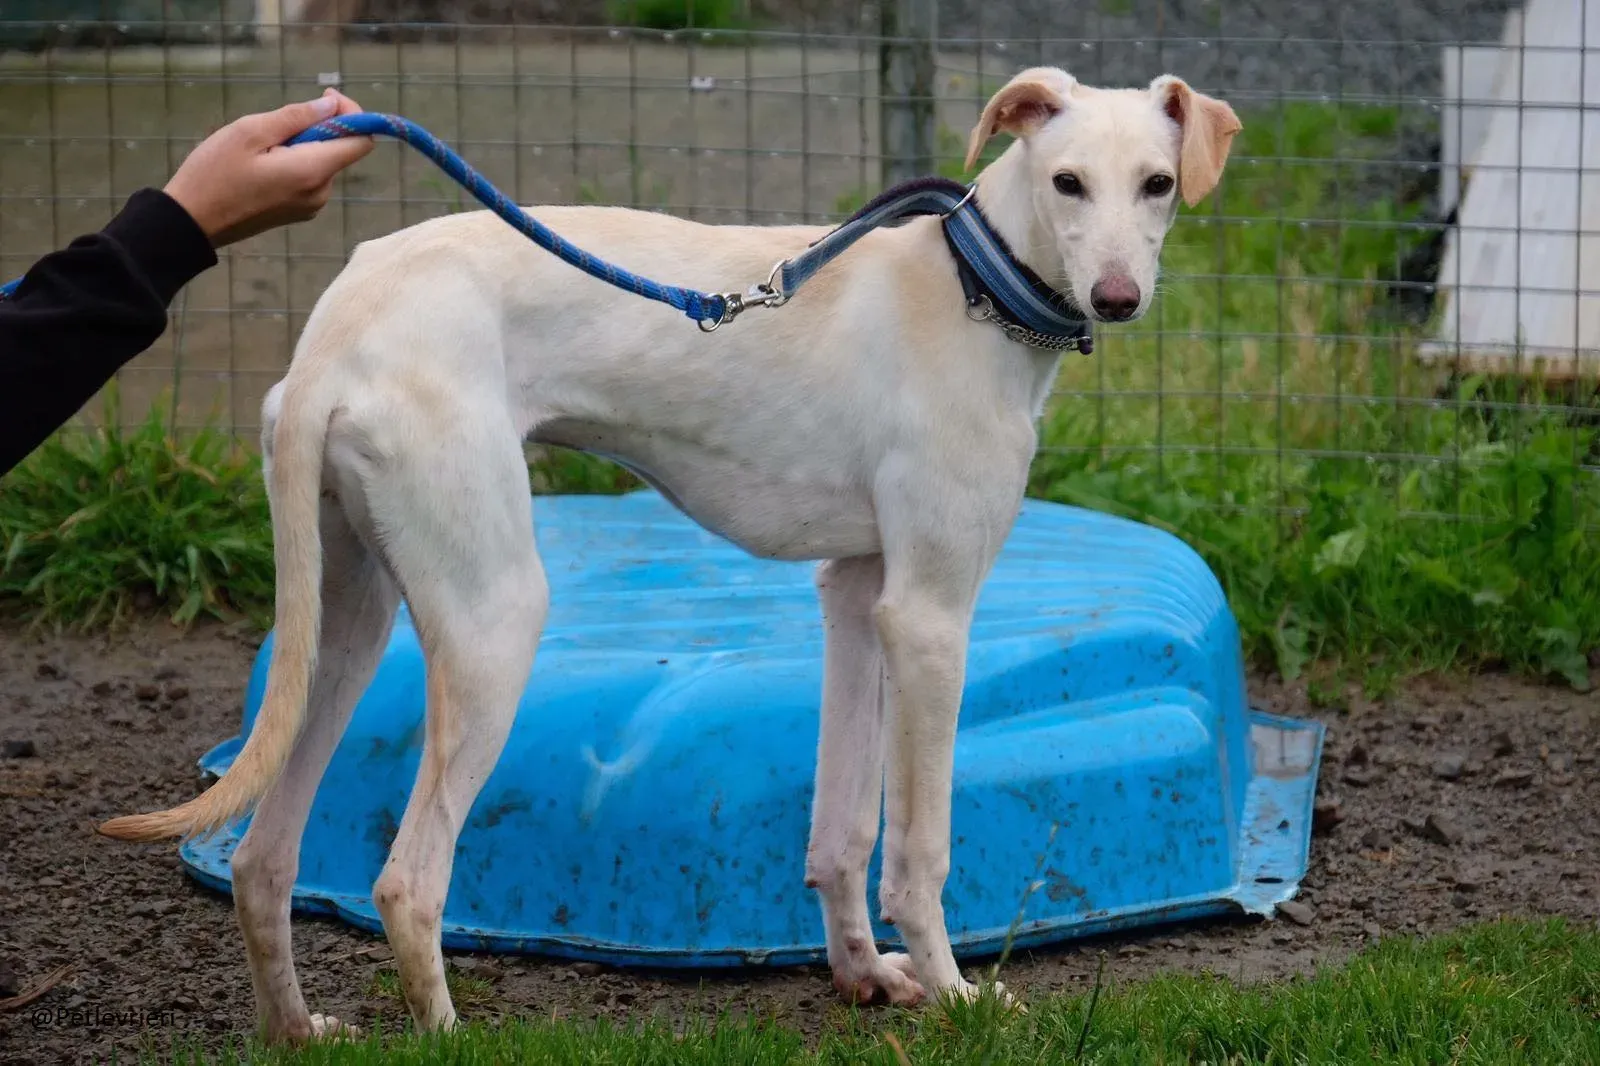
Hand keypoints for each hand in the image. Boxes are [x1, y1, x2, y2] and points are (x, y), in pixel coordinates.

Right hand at [161, 88, 374, 247]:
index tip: (325, 98)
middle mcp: (320, 193)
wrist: (191, 222)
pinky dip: (293, 161)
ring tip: (259, 148)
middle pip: (340, 149)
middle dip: (317, 127)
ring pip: (322, 162)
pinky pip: (308, 177)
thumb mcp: (250, 132)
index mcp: (313, 171)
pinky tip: (258, 165)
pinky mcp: (298, 211)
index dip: (353, 115)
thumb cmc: (214, 173)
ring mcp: (311, 205)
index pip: (362, 142)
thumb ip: (296, 117)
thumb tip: (331, 106)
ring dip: (300, 144)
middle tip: (274, 124)